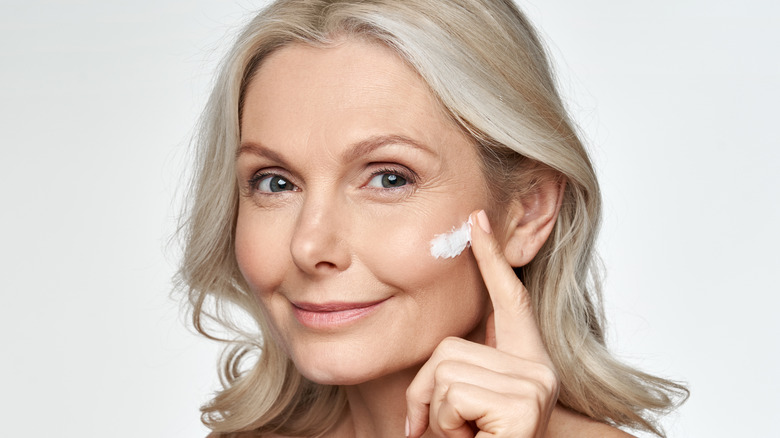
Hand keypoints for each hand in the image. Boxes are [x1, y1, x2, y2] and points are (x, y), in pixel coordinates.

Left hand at [405, 210, 558, 437]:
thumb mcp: (462, 412)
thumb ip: (457, 378)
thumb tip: (438, 362)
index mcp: (524, 365)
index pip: (509, 300)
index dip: (491, 259)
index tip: (477, 220)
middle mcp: (539, 369)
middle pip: (449, 348)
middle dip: (427, 397)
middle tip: (444, 433)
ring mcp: (537, 383)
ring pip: (444, 371)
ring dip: (435, 417)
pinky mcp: (526, 400)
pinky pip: (452, 394)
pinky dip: (444, 426)